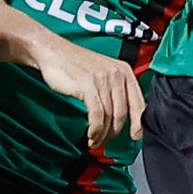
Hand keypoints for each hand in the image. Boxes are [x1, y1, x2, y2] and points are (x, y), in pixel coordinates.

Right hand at [32, 39, 146, 150]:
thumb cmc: (75, 65)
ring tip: (95, 141)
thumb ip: (114, 90)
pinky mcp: (89, 85)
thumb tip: (120, 116)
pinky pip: (97, 114)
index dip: (138, 123)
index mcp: (124, 71)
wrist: (54, 52)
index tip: (136, 136)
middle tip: (106, 141)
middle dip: (114, 132)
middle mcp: (117, 74)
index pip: (138, 102)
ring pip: (109, 116)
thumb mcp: (102, 73)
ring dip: (102, 134)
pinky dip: (95, 129)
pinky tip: (91, 135)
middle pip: (122, 112)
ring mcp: (103, 79)